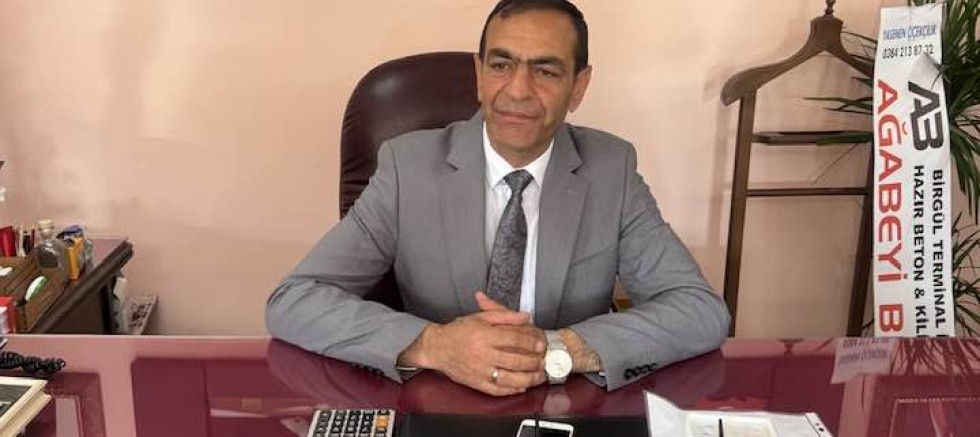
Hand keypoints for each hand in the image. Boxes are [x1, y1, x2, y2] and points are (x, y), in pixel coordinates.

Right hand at [398, 293, 546, 395]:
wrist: (437, 347)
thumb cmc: (457, 332)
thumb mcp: (480, 317)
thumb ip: (504, 315)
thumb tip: (525, 316)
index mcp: (485, 336)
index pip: (514, 338)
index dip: (531, 341)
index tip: (541, 344)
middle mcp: (483, 354)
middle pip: (516, 359)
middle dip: (534, 361)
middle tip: (543, 360)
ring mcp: (480, 371)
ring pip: (510, 378)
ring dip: (529, 378)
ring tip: (539, 375)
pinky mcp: (477, 383)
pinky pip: (498, 390)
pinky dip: (512, 389)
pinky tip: (522, 386)